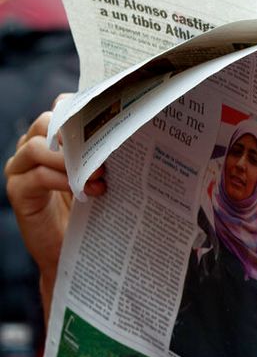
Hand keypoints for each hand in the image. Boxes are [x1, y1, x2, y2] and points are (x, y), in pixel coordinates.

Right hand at [4, 104, 107, 319]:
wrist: (75, 250)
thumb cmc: (94, 207)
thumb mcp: (103, 173)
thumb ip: (106, 151)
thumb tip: (137, 130)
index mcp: (54, 136)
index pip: (61, 107)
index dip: (80, 107)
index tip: (108, 116)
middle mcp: (32, 147)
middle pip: (46, 122)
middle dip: (77, 134)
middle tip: (105, 151)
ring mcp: (20, 168)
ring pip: (37, 147)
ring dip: (71, 160)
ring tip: (99, 176)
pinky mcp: (18, 190)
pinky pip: (36, 176)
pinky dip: (62, 180)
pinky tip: (85, 191)